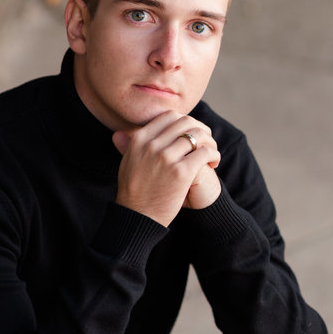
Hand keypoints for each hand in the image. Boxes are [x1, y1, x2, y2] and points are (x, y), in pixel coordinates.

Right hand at [112, 111, 220, 226]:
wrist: (137, 217)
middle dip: (201, 129)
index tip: (192, 132)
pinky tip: (212, 164)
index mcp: (140, 139)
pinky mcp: (181, 172)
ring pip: (198, 135)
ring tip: (211, 154)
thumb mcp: (126, 163)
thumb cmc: (133, 191)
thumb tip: (119, 133)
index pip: (170, 116)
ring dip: (210, 142)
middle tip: (206, 142)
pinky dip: (214, 156)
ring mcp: (166, 158)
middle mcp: (152, 145)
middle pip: (186, 122)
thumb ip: (128, 145)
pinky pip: (205, 153)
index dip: (186, 121)